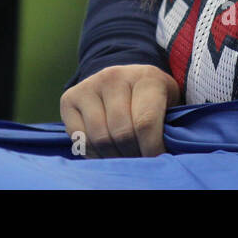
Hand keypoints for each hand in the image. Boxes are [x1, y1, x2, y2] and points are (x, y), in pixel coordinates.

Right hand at [60, 64, 181, 157]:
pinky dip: (93, 152)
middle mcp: (115, 76)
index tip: (156, 160)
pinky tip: (105, 151)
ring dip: (112, 156)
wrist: (124, 78)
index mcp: (146, 77)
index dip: (151, 149)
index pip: (145, 123)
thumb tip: (163, 154)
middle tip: (139, 161)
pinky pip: (79, 137)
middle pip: (121, 133)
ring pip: (99, 138)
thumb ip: (167, 123)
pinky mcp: (69, 97)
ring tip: (124, 157)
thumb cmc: (151, 97)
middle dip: (132, 155)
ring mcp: (90, 85)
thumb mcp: (168, 102)